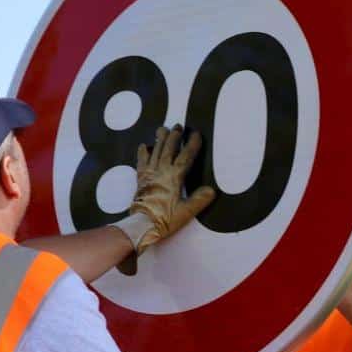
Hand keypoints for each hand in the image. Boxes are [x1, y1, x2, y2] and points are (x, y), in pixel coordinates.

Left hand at [113, 125, 215, 253]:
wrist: (141, 225)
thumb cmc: (164, 219)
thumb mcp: (186, 212)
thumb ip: (199, 199)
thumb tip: (211, 190)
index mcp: (174, 178)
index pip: (185, 157)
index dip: (192, 144)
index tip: (196, 134)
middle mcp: (161, 172)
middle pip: (169, 149)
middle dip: (174, 136)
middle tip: (178, 126)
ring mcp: (150, 175)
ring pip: (155, 152)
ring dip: (160, 140)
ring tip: (162, 129)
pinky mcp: (141, 180)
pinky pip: (142, 162)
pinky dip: (143, 153)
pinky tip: (144, 146)